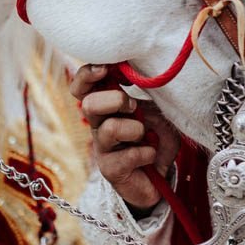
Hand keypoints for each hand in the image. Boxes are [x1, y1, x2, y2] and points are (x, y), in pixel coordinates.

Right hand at [69, 64, 179, 213]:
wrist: (161, 177)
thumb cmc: (155, 138)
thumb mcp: (155, 111)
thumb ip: (144, 95)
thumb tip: (134, 76)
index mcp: (106, 107)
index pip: (83, 87)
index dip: (87, 74)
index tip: (106, 67)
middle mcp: (99, 126)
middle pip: (88, 104)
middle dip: (115, 100)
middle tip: (133, 107)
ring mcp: (103, 149)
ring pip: (109, 128)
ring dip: (135, 129)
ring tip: (145, 136)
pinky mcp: (111, 170)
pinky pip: (128, 155)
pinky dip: (147, 152)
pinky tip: (151, 155)